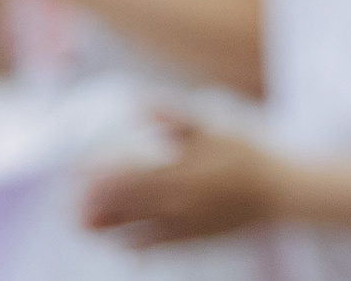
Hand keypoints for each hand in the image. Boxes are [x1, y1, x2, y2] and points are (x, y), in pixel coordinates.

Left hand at [82, 115, 276, 244]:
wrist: (277, 192)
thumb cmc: (245, 155)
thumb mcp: (211, 128)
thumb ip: (173, 117)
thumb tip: (138, 104)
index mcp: (179, 171)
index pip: (127, 177)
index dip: (99, 178)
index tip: (79, 173)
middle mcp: (176, 201)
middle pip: (123, 207)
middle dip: (94, 206)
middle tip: (72, 203)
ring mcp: (182, 223)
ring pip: (133, 230)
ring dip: (106, 227)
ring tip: (85, 223)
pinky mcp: (191, 239)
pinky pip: (154, 245)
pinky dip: (132, 243)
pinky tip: (119, 240)